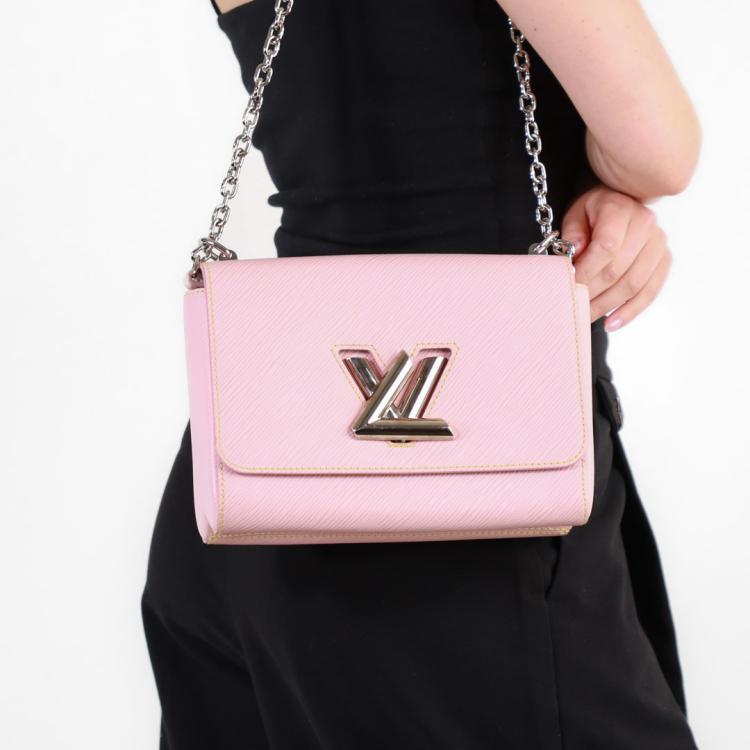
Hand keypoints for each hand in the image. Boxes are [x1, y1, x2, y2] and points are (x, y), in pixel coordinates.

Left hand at [561, 185, 672, 331]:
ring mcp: (658, 244)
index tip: (570, 286)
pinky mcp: (664, 261)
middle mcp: (645, 224)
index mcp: (620, 210)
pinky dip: (630, 311)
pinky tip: (612, 324)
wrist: (620, 204)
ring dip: (607, 306)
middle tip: (573, 306)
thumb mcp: (576, 215)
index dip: (587, 271)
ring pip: (634, 284)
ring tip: (587, 316)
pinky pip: (650, 292)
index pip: (606, 247)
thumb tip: (574, 254)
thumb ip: (573, 234)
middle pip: (618, 270)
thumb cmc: (593, 213)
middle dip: (593, 293)